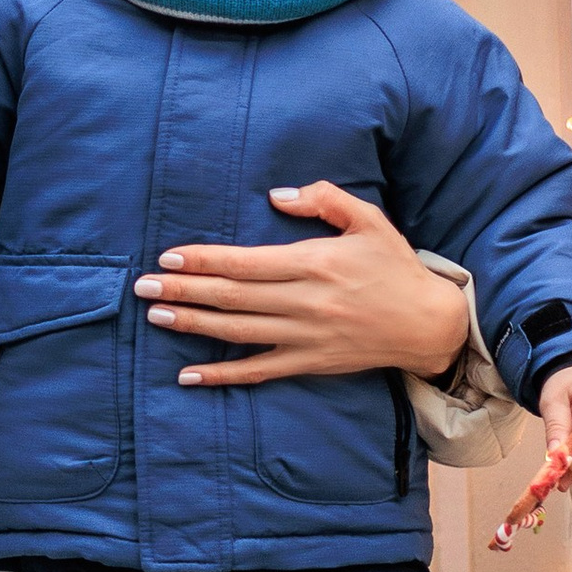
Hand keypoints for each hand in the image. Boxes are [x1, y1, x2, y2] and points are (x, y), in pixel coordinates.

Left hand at [135, 182, 470, 385]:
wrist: (429, 325)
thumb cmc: (395, 267)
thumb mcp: (368, 220)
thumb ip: (323, 199)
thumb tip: (275, 195)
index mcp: (315, 263)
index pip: (246, 263)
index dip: (204, 261)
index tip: (168, 258)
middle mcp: (305, 302)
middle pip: (232, 297)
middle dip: (184, 292)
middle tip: (143, 288)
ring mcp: (305, 337)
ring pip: (238, 332)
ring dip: (193, 325)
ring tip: (156, 316)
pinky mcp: (309, 363)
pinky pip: (258, 371)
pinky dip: (221, 374)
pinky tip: (188, 375)